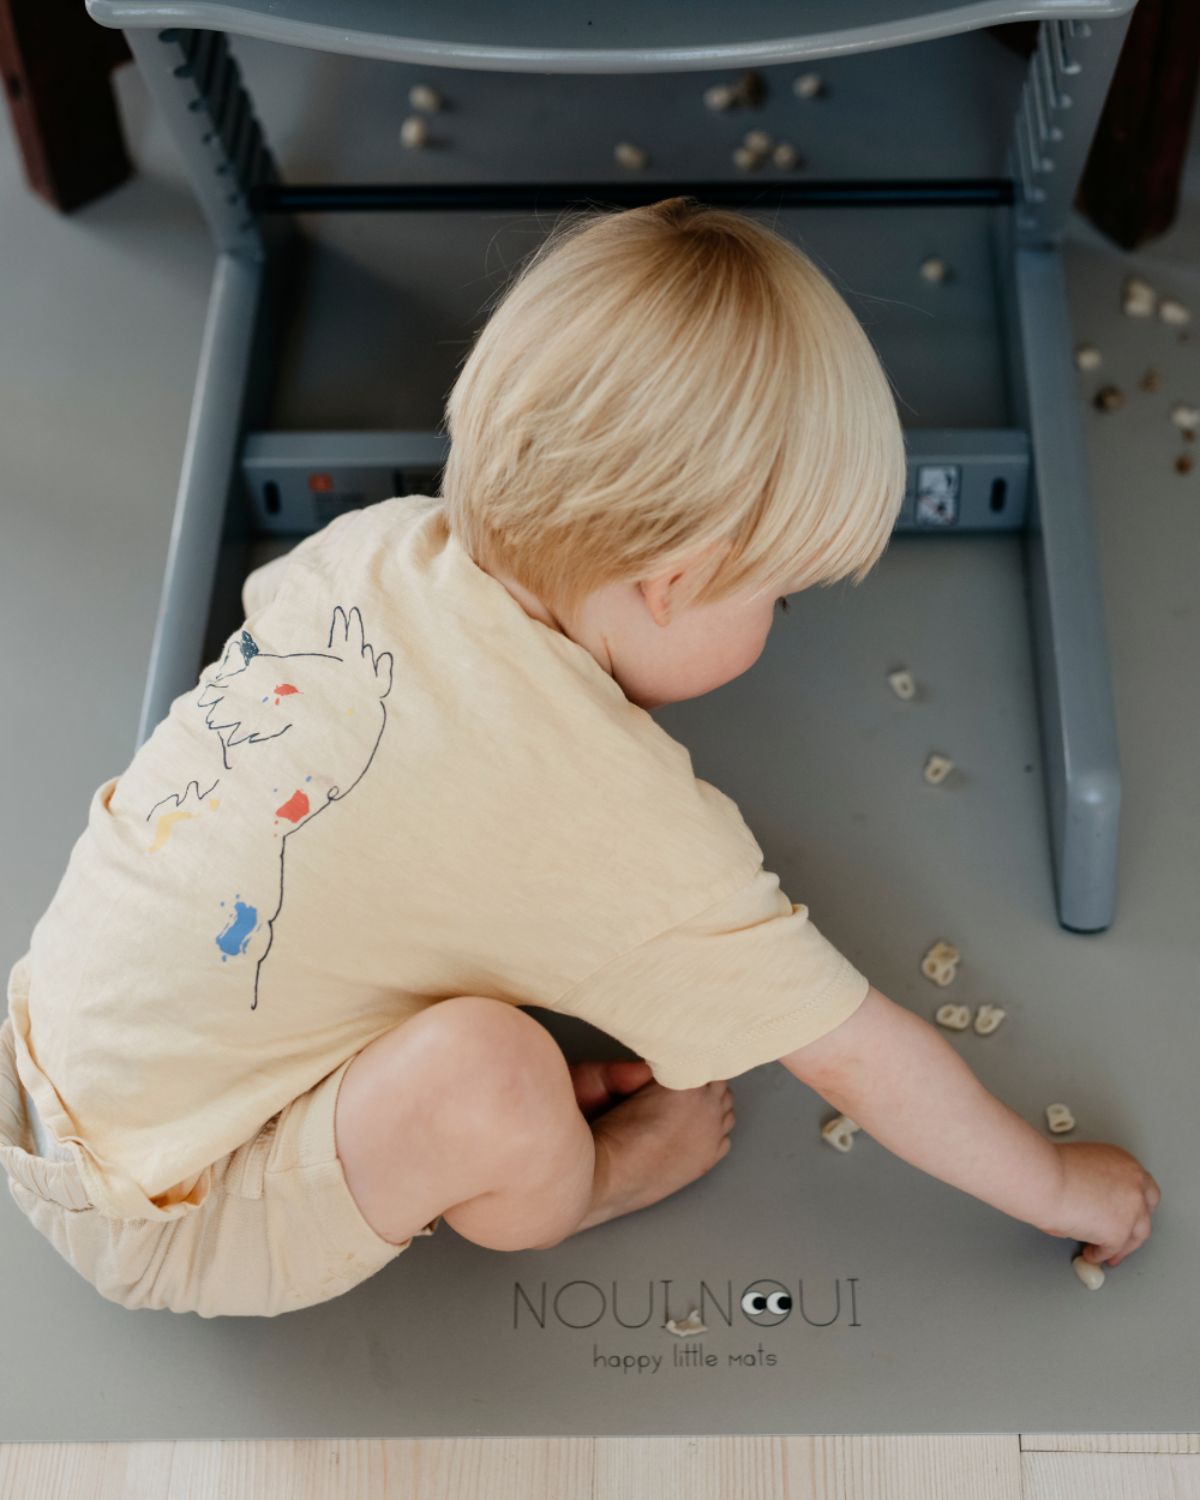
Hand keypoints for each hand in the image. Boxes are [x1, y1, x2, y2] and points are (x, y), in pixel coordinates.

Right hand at [1036, 1141, 1160, 1267]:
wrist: (1043, 1180)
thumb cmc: (1048, 1169)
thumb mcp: (1080, 1168)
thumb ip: (1095, 1184)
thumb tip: (1090, 1205)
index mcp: (1122, 1162)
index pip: (1141, 1186)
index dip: (1131, 1203)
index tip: (1121, 1212)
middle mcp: (1134, 1183)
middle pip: (1146, 1211)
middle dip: (1134, 1225)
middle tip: (1121, 1236)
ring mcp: (1131, 1209)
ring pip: (1137, 1234)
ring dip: (1121, 1245)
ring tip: (1104, 1250)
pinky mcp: (1120, 1231)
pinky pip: (1112, 1249)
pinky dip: (1101, 1254)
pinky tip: (1090, 1254)